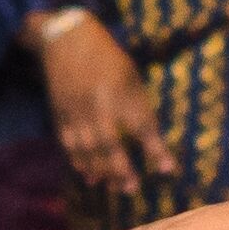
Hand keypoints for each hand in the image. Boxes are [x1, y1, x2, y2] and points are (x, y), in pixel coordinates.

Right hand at [38, 16, 174, 204]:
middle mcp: (98, 105)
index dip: (157, 150)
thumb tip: (150, 138)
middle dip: (122, 170)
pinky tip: (89, 175)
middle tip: (132, 188)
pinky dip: (79, 161)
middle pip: (110, 145)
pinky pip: (69, 144)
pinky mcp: (60, 114)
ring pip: (88, 149)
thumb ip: (139, 106)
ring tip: (113, 187)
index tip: (168, 170)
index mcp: (121, 92)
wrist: (68, 40)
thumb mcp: (131, 76)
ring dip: (101, 171)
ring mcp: (76, 111)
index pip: (143, 127)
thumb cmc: (107, 59)